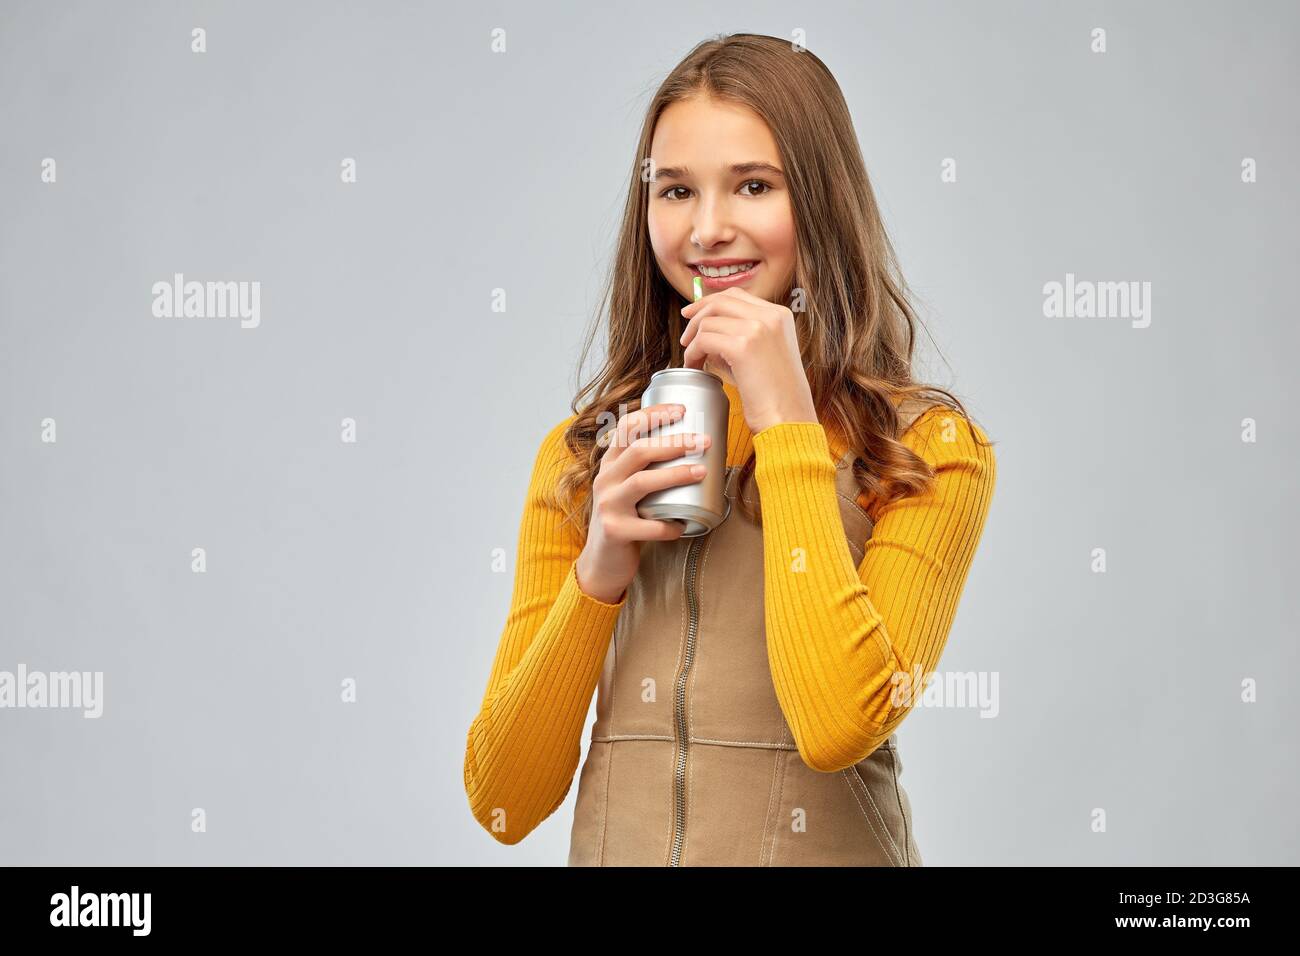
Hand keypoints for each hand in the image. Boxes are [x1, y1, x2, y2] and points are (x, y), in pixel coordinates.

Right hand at [574, 403, 712, 602]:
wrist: (602, 561)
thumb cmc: (625, 519)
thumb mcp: (628, 488)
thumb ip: (647, 469)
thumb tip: (694, 447)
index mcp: (610, 463)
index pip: (626, 426)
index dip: (654, 414)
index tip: (682, 409)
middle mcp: (605, 479)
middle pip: (639, 450)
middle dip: (674, 442)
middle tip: (704, 441)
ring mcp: (608, 505)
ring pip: (642, 482)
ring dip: (676, 475)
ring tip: (702, 472)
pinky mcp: (615, 531)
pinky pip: (649, 526)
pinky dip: (670, 526)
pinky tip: (683, 525)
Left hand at [679, 287, 817, 434]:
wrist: (790, 418)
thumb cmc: (776, 395)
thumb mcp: (763, 355)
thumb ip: (740, 337)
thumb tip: (707, 333)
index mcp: (780, 315)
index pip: (737, 295)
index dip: (710, 302)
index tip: (692, 314)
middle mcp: (770, 316)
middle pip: (720, 301)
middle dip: (696, 315)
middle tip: (685, 337)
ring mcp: (758, 328)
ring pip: (709, 321)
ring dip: (693, 341)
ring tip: (693, 360)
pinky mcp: (743, 347)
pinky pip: (704, 340)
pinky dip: (693, 354)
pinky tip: (695, 367)